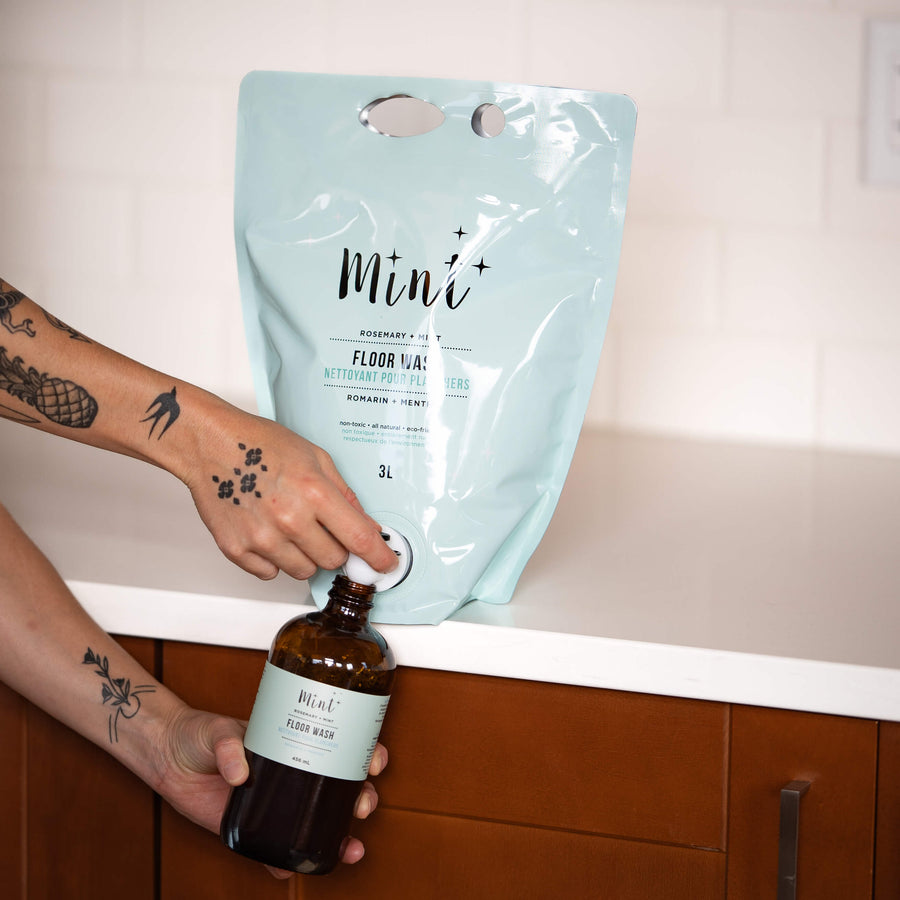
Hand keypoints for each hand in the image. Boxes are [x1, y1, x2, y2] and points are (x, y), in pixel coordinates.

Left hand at [155, 705, 387, 877]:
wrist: (168, 757)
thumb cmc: (199, 734)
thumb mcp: (217, 731)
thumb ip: (228, 747)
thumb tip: (240, 773)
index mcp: (294, 743)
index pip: (339, 745)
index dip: (364, 753)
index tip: (374, 760)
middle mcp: (292, 773)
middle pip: (340, 788)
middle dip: (361, 798)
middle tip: (363, 804)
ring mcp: (275, 804)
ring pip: (317, 824)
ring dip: (339, 837)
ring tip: (350, 849)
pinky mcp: (252, 828)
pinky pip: (275, 852)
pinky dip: (287, 864)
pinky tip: (295, 870)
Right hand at [184, 409, 397, 580]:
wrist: (210, 444)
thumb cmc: (260, 445)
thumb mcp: (315, 457)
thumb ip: (344, 495)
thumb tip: (368, 526)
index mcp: (314, 492)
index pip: (359, 538)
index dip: (379, 557)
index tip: (387, 565)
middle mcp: (289, 518)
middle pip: (333, 560)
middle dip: (335, 548)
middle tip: (320, 526)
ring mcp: (261, 538)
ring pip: (303, 571)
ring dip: (305, 555)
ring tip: (289, 525)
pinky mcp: (236, 549)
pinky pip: (270, 573)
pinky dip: (274, 559)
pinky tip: (267, 531)